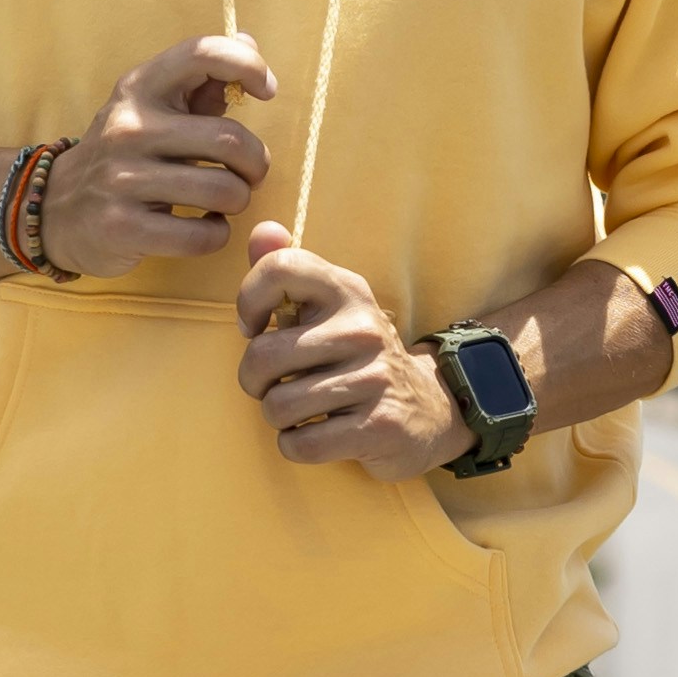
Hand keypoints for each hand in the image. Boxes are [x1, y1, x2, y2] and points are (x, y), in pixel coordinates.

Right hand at [43, 31, 275, 273]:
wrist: (54, 208)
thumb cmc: (125, 154)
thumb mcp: (153, 109)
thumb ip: (203, 82)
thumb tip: (251, 42)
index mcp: (140, 87)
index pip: (202, 54)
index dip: (248, 66)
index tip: (266, 90)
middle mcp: (129, 127)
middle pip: (231, 140)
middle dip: (257, 163)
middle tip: (249, 174)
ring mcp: (122, 178)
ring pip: (223, 191)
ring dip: (238, 201)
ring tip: (224, 202)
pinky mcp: (123, 227)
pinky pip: (201, 235)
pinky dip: (216, 234)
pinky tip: (204, 227)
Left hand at [235, 226, 467, 477]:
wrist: (428, 408)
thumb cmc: (356, 357)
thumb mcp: (330, 308)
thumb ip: (288, 269)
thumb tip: (261, 230)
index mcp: (346, 290)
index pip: (280, 269)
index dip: (248, 301)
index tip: (257, 327)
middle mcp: (362, 328)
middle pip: (263, 355)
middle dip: (254, 380)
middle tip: (275, 384)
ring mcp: (374, 377)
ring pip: (278, 406)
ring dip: (277, 417)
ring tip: (301, 410)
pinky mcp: (379, 425)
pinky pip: (301, 443)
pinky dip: (295, 445)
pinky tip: (316, 434)